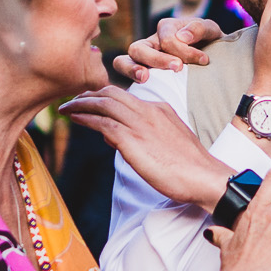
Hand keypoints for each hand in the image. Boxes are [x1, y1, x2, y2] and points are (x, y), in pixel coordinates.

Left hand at [64, 86, 234, 207]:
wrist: (205, 177)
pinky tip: (73, 117)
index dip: (104, 97)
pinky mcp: (132, 139)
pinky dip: (85, 116)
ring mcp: (140, 123)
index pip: (126, 97)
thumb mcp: (167, 144)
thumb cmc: (190, 169)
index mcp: (160, 109)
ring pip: (103, 103)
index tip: (90, 102)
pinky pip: (102, 122)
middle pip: (111, 93)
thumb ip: (142, 137)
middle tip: (72, 100)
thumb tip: (112, 138)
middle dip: (88, 94)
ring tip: (66, 106)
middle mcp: (149, 110)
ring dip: (81, 102)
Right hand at [114, 16, 224, 81]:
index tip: (204, 60)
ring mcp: (143, 60)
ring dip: (131, 69)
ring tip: (144, 78)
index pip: (167, 39)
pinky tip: (141, 88)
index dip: (185, 50)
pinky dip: (128, 81)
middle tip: (178, 68)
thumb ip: (199, 28)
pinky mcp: (142, 76)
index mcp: (166, 28)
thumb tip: (182, 37)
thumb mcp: (210, 31)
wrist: (214, 59)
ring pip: (122, 61)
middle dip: (157, 59)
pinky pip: (126, 78)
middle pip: (139, 48)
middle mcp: (150, 43)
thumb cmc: (210, 44)